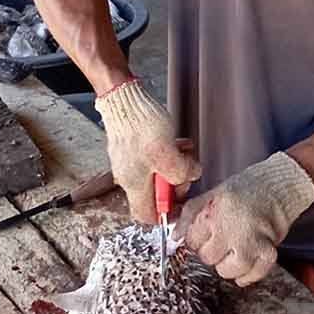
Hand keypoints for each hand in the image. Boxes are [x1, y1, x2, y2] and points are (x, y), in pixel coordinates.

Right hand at [94, 79, 201, 223]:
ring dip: (174, 164)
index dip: (167, 212)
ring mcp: (130, 161)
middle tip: (184, 168)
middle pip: (156, 193)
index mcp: (134, 184)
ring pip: (157, 173)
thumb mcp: (167, 154)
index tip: (182, 198)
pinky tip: (175, 141)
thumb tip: (191, 176)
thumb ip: (181, 172)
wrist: (123, 97)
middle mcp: (129, 176)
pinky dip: (167, 152)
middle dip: (175, 181)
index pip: (147, 215)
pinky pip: (154, 158)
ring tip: (181, 150)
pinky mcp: (133, 147)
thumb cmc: (140, 125)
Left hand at [173, 152, 313, 286]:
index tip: (204, 235)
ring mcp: (250, 243)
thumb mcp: (210, 195)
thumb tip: (174, 237)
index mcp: (214, 213)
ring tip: (234, 249)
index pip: (191, 242)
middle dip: (211, 252)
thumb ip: (189, 216)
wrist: (278, 187)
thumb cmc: (244, 190)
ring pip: (227, 272)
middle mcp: (230, 229)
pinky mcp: (268, 252)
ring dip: (228, 265)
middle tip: (221, 239)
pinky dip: (247, 274)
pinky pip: (251, 276)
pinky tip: (246, 260)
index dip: (196, 239)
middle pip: (208, 258)